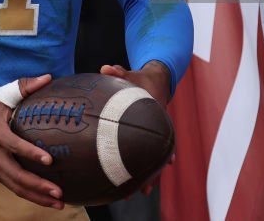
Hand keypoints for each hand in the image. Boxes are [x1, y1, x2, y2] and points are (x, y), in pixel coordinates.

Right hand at [0, 75, 65, 209]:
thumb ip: (23, 87)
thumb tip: (47, 78)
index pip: (14, 146)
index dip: (31, 153)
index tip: (49, 161)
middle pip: (17, 176)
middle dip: (38, 187)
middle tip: (59, 193)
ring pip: (16, 187)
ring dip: (37, 197)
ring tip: (59, 204)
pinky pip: (13, 188)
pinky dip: (29, 196)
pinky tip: (45, 201)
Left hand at [101, 62, 173, 195]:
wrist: (159, 78)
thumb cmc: (141, 79)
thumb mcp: (131, 74)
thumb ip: (118, 72)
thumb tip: (104, 67)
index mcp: (154, 115)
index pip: (154, 135)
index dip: (154, 152)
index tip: (151, 166)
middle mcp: (158, 127)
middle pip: (157, 154)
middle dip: (151, 174)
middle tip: (141, 192)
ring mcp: (157, 133)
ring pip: (154, 158)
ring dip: (149, 175)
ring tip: (141, 194)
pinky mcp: (152, 134)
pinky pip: (150, 153)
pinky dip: (147, 166)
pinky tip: (141, 182)